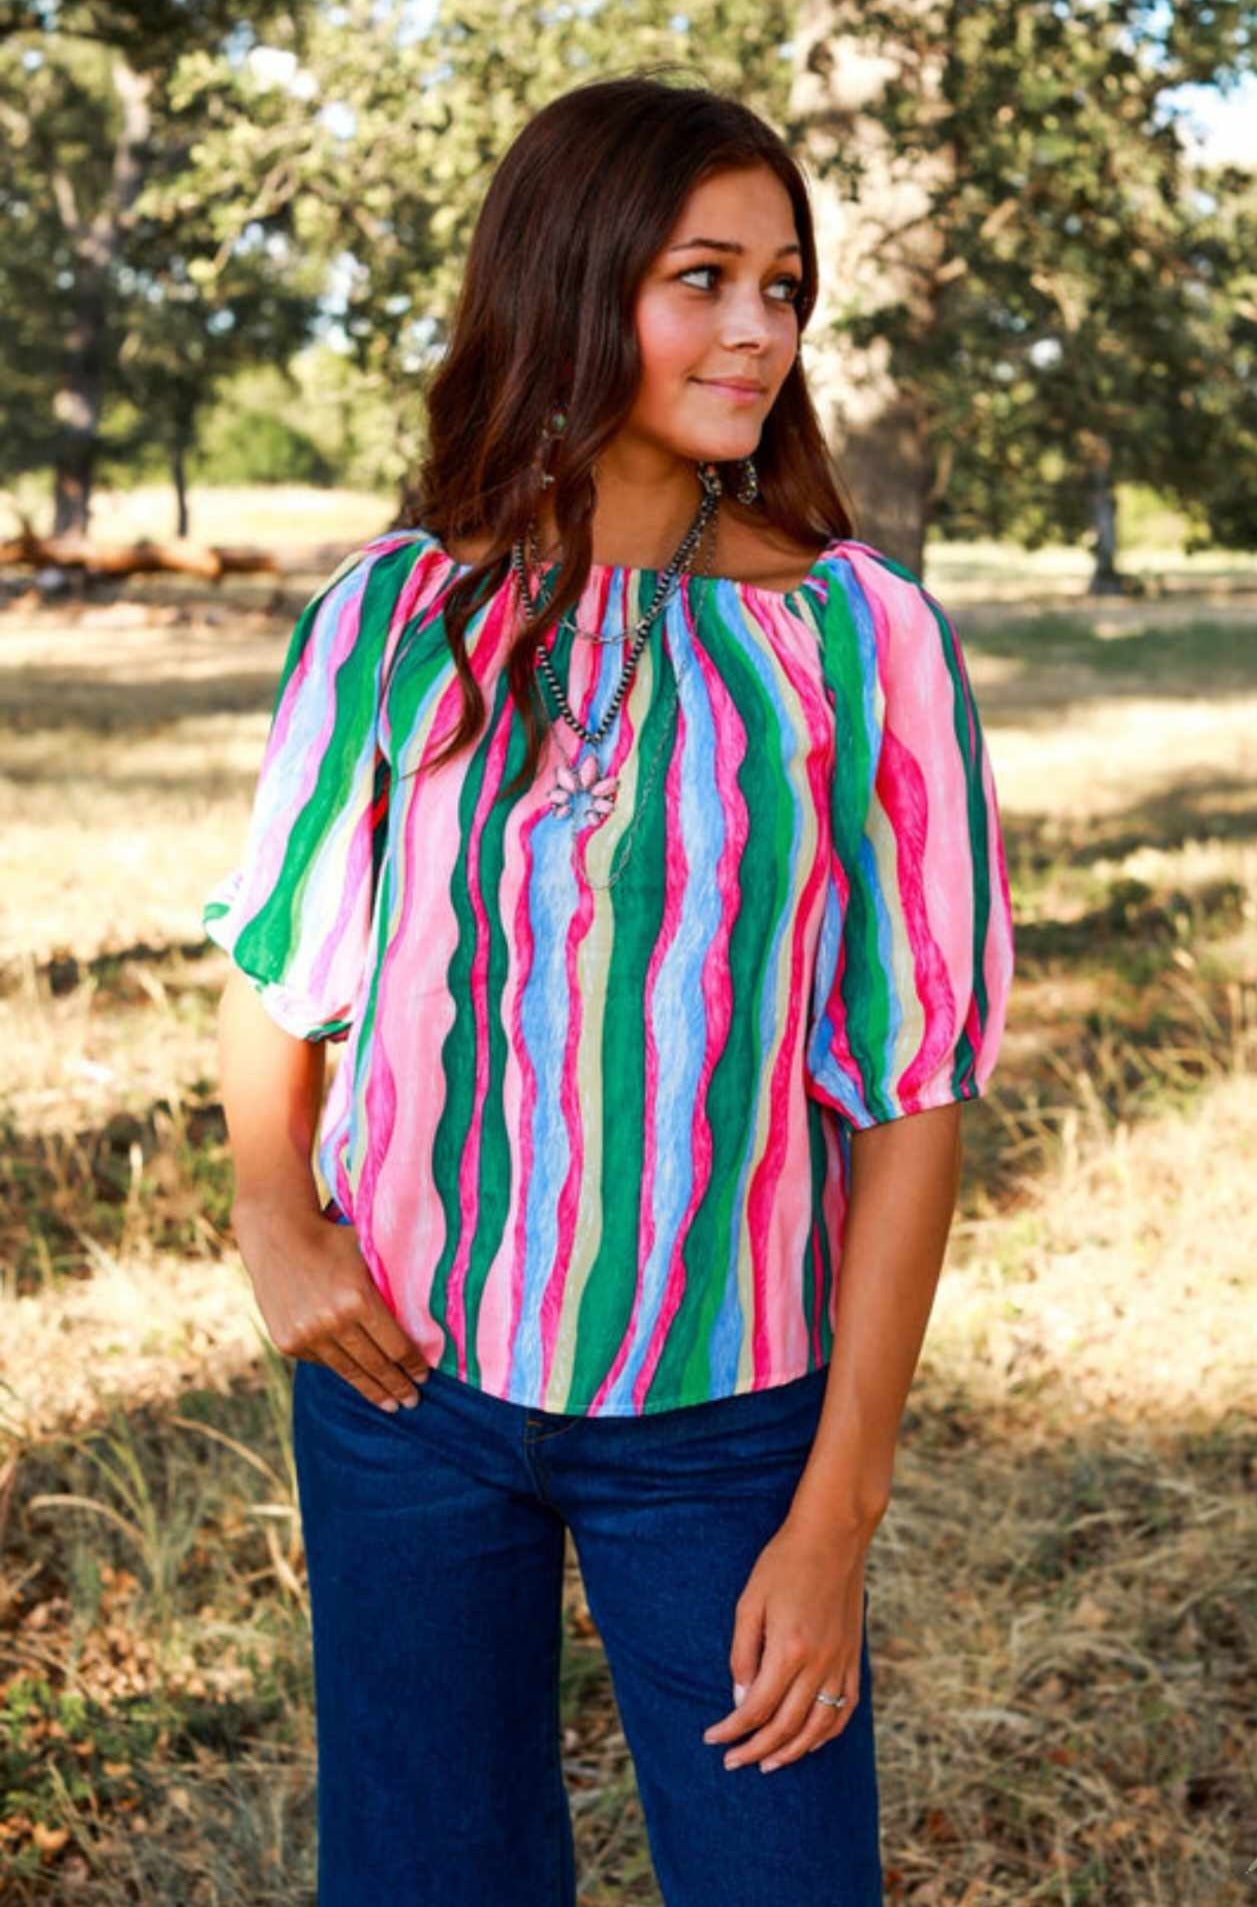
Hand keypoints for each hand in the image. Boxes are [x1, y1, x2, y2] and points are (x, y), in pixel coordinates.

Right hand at [232, 1197, 429, 1410]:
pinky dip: (341, 1367)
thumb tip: (426, 1313)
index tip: (424, 1377)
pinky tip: (355, 1375)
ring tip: (389, 1404)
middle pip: (375, 1365)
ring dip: (371, 1389)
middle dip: (397, 1386)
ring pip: (348, 1371)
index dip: (412, 1364)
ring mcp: (307, 1335)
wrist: (278, 1235)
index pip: (395, 1344)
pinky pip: (323, 1362)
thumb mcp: (368, 1253)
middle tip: (412, 1402)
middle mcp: (332, 1321)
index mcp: (359, 1299)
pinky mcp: (288, 1342)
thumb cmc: (333, 1239)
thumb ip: (391, 1284)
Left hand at [701, 1516, 869, 1773]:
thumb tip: (740, 1698)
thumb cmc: (784, 1562)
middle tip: (733, 1762)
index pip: (756, 1708)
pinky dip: (826, 1734)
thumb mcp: (750, 1602)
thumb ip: (743, 1654)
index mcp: (788, 1650)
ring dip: (791, 1752)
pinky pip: (844, 1711)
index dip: (732, 1730)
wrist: (833, 1535)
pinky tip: (809, 1742)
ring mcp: (841, 1664)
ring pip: (818, 1728)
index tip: (713, 1740)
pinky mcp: (854, 1659)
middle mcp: (818, 1665)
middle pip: (786, 1727)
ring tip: (768, 1763)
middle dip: (756, 1750)